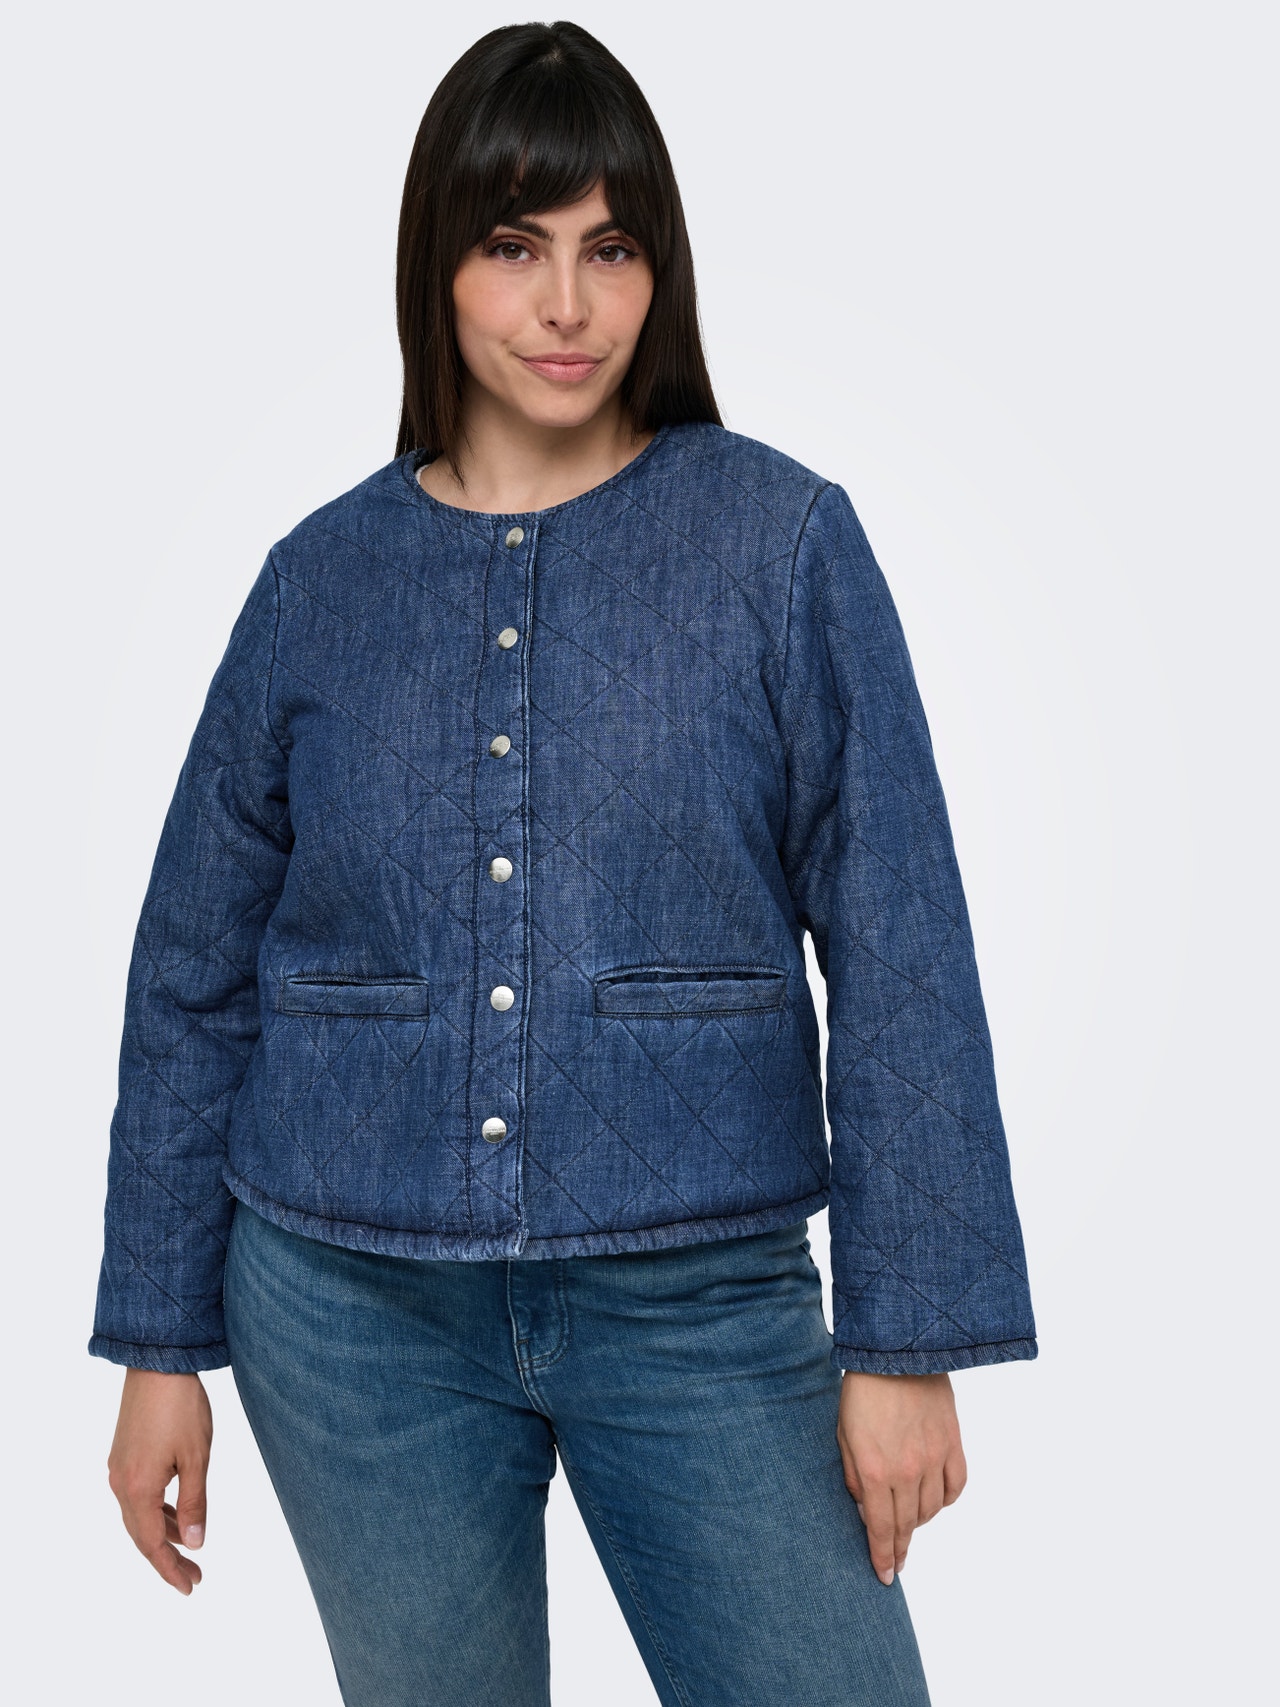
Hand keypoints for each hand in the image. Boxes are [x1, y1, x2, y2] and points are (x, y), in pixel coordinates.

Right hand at [107, 1369, 212, 1594]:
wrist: (157, 1364)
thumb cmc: (182, 1407)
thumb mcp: (197, 1458)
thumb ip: (195, 1503)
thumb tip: (195, 1543)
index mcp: (138, 1489)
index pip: (152, 1544)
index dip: (170, 1569)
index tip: (190, 1587)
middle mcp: (120, 1483)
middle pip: (141, 1535)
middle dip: (167, 1558)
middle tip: (193, 1577)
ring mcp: (118, 1469)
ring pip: (139, 1515)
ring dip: (163, 1533)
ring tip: (189, 1548)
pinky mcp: (123, 1455)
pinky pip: (138, 1496)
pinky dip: (157, 1511)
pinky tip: (176, 1512)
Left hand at [837, 1370, 966, 1585]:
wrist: (898, 1351)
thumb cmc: (862, 1390)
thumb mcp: (843, 1433)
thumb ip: (852, 1474)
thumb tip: (862, 1506)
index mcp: (875, 1470)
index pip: (880, 1528)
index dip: (883, 1556)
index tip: (885, 1576)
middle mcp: (907, 1471)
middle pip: (906, 1525)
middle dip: (900, 1548)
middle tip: (897, 1562)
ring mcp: (934, 1459)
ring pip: (930, 1510)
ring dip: (919, 1523)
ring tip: (909, 1524)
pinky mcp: (953, 1444)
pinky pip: (955, 1487)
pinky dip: (945, 1500)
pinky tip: (934, 1501)